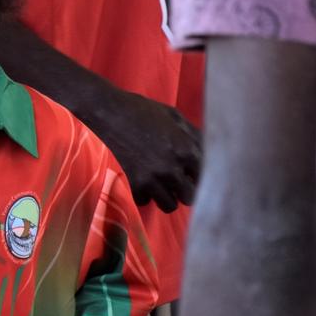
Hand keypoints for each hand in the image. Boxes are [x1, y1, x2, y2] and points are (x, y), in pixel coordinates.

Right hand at [83, 88, 200, 211]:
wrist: (108, 111)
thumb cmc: (143, 110)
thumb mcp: (174, 116)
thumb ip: (193, 135)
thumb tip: (207, 150)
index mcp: (185, 149)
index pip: (205, 177)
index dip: (199, 176)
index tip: (192, 174)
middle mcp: (171, 168)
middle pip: (190, 196)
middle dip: (186, 190)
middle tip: (178, 181)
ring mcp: (151, 178)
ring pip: (169, 205)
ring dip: (167, 196)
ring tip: (162, 185)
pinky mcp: (133, 182)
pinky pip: (145, 202)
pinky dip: (145, 195)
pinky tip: (144, 182)